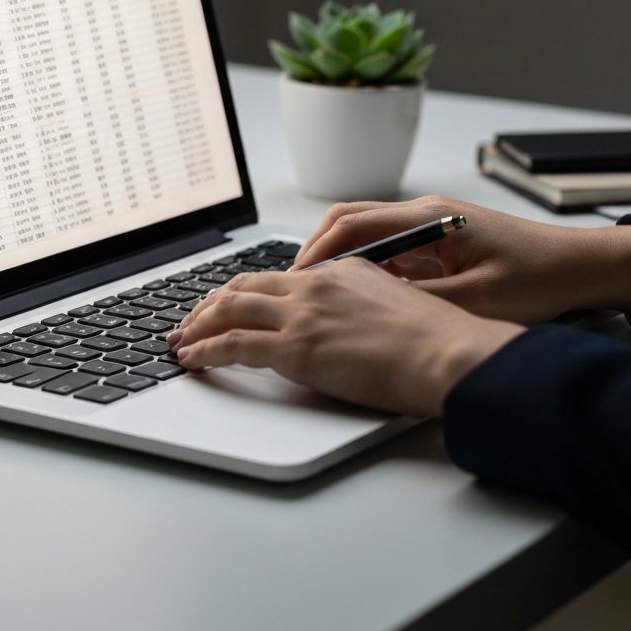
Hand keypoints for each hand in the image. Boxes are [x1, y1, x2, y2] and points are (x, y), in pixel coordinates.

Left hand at [167, 259, 523, 416]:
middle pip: (246, 285)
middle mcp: (317, 285)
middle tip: (193, 317)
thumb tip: (349, 328)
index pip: (282, 276)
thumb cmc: (438, 342)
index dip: (249, 290)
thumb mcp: (400, 308)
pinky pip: (231, 345)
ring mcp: (303, 314)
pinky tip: (190, 360)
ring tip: (181, 339)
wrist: (449, 354)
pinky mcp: (295, 348)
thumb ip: (365, 309)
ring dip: (198, 324)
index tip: (233, 302)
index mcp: (344, 271)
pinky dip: (203, 351)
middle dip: (211, 302)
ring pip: (229, 309)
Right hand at [293, 196, 630, 324]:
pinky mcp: (439, 239)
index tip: (295, 279)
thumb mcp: (477, 300)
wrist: (582, 265)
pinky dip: (364, 267)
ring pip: (366, 233)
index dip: (317, 251)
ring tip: (316, 295)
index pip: (353, 223)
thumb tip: (368, 312)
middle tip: (294, 287)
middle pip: (351, 220)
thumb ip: (420, 303)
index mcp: (430, 217)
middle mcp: (426, 211)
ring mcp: (432, 223)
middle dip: (316, 251)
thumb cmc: (539, 277)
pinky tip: (358, 296)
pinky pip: (388, 248)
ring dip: (338, 259)